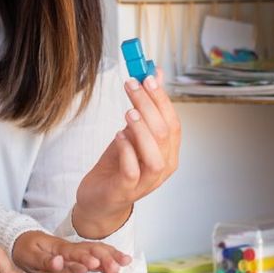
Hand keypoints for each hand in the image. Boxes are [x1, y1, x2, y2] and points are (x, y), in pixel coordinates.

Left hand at [11, 231, 131, 272]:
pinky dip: (108, 260)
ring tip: (125, 264)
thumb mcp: (29, 256)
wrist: (24, 240)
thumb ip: (45, 260)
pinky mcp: (78, 258)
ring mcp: (76, 252)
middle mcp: (71, 248)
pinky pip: (96, 257)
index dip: (84, 258)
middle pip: (91, 249)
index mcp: (59, 247)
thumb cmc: (26, 248)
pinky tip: (119, 266)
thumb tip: (59, 262)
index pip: (74, 252)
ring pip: (97, 251)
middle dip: (105, 258)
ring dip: (111, 257)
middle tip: (116, 268)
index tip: (94, 263)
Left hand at [73, 68, 180, 238]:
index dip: (161, 99)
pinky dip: (126, 151)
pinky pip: (132, 171)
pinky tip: (118, 135)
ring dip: (142, 130)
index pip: (173, 122)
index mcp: (169, 152)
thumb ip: (144, 107)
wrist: (100, 198)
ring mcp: (147, 182)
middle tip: (131, 86)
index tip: (147, 77)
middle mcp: (163, 168)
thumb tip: (154, 73)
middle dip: (148, 105)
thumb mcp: (132, 132)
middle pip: (164, 134)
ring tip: (127, 112)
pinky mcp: (126, 190)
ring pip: (154, 156)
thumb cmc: (118, 164)